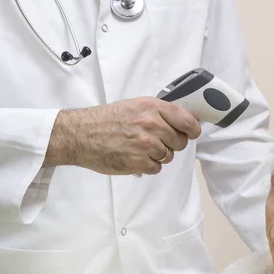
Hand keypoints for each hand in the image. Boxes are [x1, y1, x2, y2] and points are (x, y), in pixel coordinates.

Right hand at [44, 97, 200, 174]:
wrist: (80, 134)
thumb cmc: (105, 120)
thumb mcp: (134, 106)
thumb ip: (158, 112)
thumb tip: (184, 121)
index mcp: (152, 107)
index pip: (186, 120)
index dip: (192, 129)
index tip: (192, 132)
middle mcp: (152, 124)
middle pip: (180, 142)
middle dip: (171, 144)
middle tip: (155, 141)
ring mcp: (146, 144)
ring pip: (169, 156)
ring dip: (158, 156)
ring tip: (139, 148)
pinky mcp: (139, 162)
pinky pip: (156, 168)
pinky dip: (148, 166)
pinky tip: (134, 157)